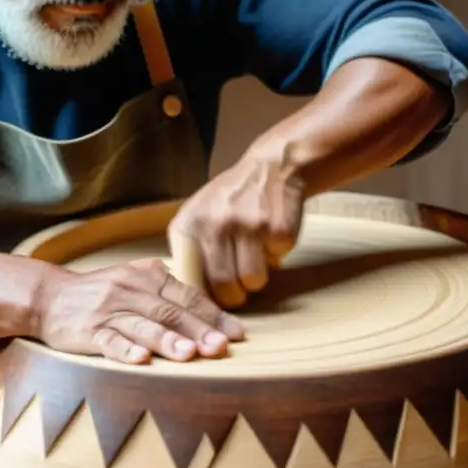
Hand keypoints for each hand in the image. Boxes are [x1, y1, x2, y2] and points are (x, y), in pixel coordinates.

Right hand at [32, 258, 244, 363]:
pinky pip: (109, 340)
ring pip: (142, 325)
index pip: (187, 295)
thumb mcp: (136, 283)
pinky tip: (141, 360)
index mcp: (147, 276)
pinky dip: (125, 350)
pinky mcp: (87, 331)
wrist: (50, 297)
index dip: (213, 315)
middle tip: (221, 348)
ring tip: (190, 354)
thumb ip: (169, 294)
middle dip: (198, 330)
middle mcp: (130, 289)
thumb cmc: (102, 294)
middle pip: (170, 311)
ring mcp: (108, 310)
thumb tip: (213, 317)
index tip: (237, 335)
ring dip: (167, 340)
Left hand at [168, 151, 305, 307]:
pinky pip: (277, 261)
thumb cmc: (231, 198)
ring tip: (256, 259)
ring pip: (253, 280)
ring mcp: (248, 225)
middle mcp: (215, 223)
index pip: (190, 277)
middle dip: (234, 295)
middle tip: (238, 290)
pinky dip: (277, 256)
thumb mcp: (199, 214)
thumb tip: (191, 293)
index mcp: (191, 223)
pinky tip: (271, 236)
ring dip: (257, 278)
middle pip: (223, 285)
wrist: (271, 166)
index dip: (203, 296)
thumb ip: (191, 249)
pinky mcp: (277, 228)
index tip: (211, 301)